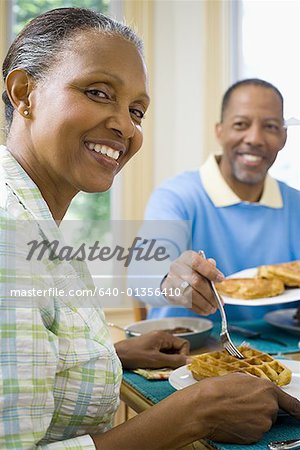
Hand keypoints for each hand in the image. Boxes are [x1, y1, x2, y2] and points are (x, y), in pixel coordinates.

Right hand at [92, 372, 299, 448]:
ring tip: (233, 410)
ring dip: (253, 418)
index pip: (292, 403)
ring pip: (262, 422)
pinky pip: (254, 432)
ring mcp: (262, 424)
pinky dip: (246, 427)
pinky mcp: (254, 437)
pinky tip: (232, 420)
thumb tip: (259, 390)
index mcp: (267, 389)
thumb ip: (255, 384)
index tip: (299, 413)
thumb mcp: (237, 377)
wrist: (202, 407)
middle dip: (261, 408)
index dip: (295, 409)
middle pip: (272, 411)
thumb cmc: (216, 389)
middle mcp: (269, 408)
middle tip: (242, 403)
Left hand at [114, 331, 189, 368]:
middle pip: (177, 347)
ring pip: (170, 351)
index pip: (184, 344)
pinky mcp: (150, 345)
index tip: (176, 365)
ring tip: (159, 366)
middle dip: (175, 358)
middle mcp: (161, 335)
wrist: (116, 354)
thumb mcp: (156, 360)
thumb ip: (174, 360)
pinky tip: (154, 364)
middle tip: (167, 367)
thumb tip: (191, 361)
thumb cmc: (135, 356)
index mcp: (164, 336)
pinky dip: (161, 359)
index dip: (183, 355)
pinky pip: (162, 352)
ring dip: (168, 360)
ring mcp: (155, 340)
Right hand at [161, 250, 223, 314]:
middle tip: (219, 302)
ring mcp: (171, 281)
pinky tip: (204, 310)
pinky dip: (197, 308)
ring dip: (204, 304)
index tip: (221, 280)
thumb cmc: (192, 271)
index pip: (197, 263)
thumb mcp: (201, 265)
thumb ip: (210, 268)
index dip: (210, 272)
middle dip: (210, 294)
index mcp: (187, 257)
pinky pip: (185, 303)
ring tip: (213, 308)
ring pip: (190, 294)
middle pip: (195, 281)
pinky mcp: (170, 293)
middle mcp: (177, 267)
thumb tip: (218, 276)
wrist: (174, 277)